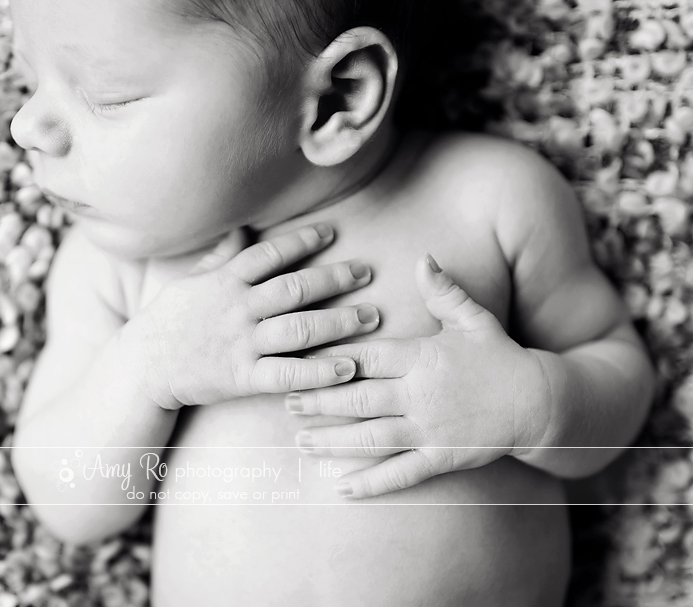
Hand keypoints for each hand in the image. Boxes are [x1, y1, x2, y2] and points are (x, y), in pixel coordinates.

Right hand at [125, 224, 381, 409]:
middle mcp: (237, 309)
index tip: (333, 232)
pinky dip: (318, 372)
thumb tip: (243, 227)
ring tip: (371, 316)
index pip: (269, 254)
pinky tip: (347, 368)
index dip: (302, 241)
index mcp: (224, 281)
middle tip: (367, 273)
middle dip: (334, 278)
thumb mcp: (189, 281)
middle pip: (294, 289)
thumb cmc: (166, 321)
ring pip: (298, 329)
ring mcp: (241, 344)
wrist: (141, 368)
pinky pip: (287, 375)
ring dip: (338, 322)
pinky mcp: (242, 378)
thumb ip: (220, 256)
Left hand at [286, 254, 544, 498]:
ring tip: (300, 441)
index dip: (331, 358)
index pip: (367, 357)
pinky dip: (372, 483)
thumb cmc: (500, 357)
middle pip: (359, 397)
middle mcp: (420, 395)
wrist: (539, 402)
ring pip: (372, 437)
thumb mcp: (474, 319)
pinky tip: (343, 489)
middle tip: (285, 400)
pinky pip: (401, 473)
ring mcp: (430, 430)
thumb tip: (423, 257)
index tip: (299, 359)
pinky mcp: (441, 458)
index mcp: (423, 358)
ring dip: (333, 441)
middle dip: (320, 400)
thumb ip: (444, 291)